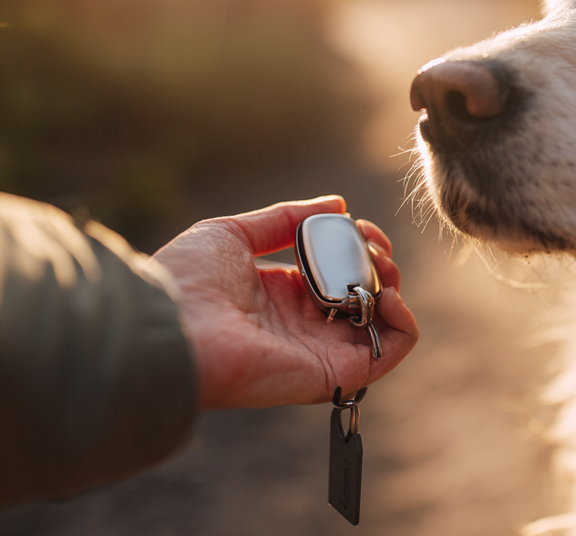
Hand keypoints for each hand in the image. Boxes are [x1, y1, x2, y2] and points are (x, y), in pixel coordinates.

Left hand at [152, 196, 417, 409]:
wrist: (169, 326)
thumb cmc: (188, 280)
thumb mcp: (234, 232)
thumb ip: (286, 219)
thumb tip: (337, 204)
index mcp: (282, 295)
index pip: (339, 273)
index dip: (360, 248)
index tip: (363, 228)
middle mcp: (305, 326)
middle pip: (365, 297)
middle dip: (381, 264)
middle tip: (375, 248)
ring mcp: (321, 351)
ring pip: (383, 325)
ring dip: (396, 291)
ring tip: (383, 271)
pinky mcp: (332, 372)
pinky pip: (388, 355)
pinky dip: (405, 327)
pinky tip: (391, 297)